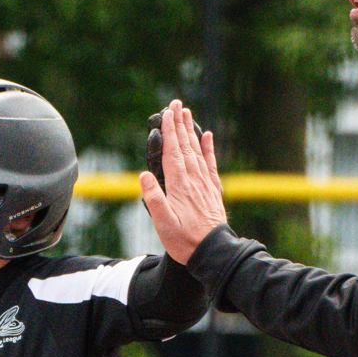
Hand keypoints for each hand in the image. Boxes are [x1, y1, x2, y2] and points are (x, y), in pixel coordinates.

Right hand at [139, 99, 226, 263]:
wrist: (213, 252)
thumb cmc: (185, 241)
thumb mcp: (163, 223)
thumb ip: (154, 198)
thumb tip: (144, 176)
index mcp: (179, 185)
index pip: (173, 152)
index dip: (170, 131)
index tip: (167, 113)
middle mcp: (194, 180)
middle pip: (185, 146)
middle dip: (180, 124)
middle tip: (177, 104)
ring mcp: (205, 184)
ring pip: (197, 151)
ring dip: (191, 131)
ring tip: (188, 113)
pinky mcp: (212, 191)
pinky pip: (211, 164)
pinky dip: (209, 148)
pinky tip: (207, 136)